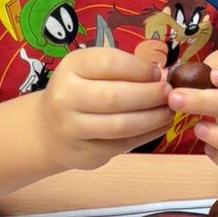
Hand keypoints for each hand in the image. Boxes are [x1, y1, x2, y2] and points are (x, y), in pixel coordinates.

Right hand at [38, 50, 171, 169]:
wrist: (47, 131)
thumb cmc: (78, 93)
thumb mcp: (89, 70)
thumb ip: (120, 69)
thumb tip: (160, 76)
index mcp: (71, 68)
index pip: (110, 63)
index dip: (139, 68)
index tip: (158, 73)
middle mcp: (66, 97)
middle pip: (116, 96)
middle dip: (150, 95)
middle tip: (170, 93)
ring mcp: (73, 129)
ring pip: (121, 125)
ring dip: (153, 118)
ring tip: (169, 111)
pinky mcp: (86, 153)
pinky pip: (123, 145)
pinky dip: (148, 135)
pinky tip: (160, 126)